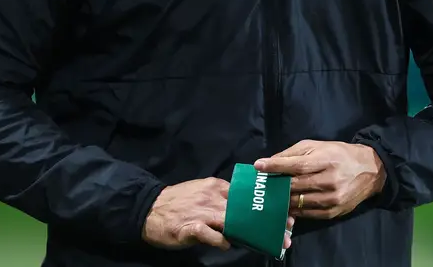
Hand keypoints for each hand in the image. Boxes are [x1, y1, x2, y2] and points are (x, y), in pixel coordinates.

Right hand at [142, 178, 295, 251]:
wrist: (148, 209)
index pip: (247, 195)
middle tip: (284, 234)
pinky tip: (226, 245)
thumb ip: (223, 199)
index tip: (284, 215)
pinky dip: (222, 242)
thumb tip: (246, 209)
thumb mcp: (202, 192)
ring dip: (252, 235)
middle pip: (245, 210)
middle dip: (266, 222)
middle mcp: (212, 197)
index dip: (266, 206)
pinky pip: (213, 236)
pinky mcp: (191, 227)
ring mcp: (202, 212)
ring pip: (233, 222)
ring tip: (268, 244)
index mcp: (216, 186)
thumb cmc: (178, 202)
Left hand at [254, 140, 385, 219]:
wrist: (370, 170)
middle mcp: (330, 181)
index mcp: (326, 161)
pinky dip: (294, 211)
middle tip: (262, 184)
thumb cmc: (339, 154)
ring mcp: (332, 199)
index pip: (296, 165)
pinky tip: (286, 206)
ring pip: (298, 203)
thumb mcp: (318, 146)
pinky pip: (307, 214)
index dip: (275, 166)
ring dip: (282, 200)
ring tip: (271, 196)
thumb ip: (293, 153)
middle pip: (295, 186)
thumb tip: (270, 161)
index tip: (259, 166)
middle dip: (276, 185)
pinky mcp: (333, 212)